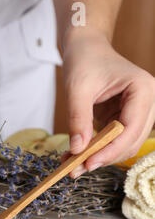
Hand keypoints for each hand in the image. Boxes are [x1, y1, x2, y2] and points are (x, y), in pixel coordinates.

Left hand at [62, 29, 154, 177]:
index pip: (132, 127)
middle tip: (76, 170)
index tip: (89, 163)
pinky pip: (113, 139)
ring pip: (123, 144)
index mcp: (142, 89)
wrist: (85, 48)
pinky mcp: (124, 117)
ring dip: (100, 156)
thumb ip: (78, 119)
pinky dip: (96, 149)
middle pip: (131, 140)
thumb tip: (77, 150)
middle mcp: (146, 101)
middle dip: (104, 157)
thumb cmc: (84, 61)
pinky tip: (76, 155)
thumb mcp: (77, 89)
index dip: (112, 149)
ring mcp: (137, 110)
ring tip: (72, 165)